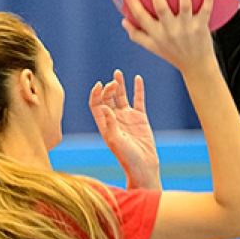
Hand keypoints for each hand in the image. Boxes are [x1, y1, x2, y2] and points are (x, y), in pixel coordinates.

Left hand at [89, 69, 160, 189]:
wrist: (144, 165)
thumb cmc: (127, 157)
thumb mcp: (116, 141)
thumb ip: (110, 123)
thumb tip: (104, 106)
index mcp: (104, 125)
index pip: (96, 105)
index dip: (95, 94)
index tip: (99, 85)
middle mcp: (114, 119)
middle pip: (108, 98)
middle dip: (108, 88)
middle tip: (113, 83)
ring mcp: (127, 117)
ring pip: (122, 97)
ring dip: (119, 85)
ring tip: (118, 73)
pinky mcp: (140, 118)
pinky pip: (139, 100)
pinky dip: (138, 89)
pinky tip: (138, 78)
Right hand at [121, 0, 215, 75]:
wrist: (196, 66)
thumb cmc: (173, 54)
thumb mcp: (153, 48)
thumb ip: (137, 35)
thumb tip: (123, 21)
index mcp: (157, 34)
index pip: (141, 16)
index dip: (132, 2)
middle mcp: (170, 30)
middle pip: (161, 8)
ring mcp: (187, 28)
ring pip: (184, 6)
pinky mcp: (201, 27)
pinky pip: (206, 10)